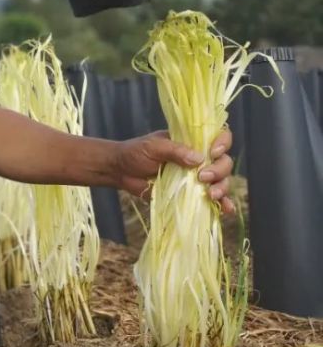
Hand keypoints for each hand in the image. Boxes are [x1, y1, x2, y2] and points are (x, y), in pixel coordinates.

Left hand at [112, 128, 234, 214]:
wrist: (120, 171)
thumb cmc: (135, 153)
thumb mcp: (153, 147)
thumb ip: (174, 150)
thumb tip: (199, 159)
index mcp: (191, 142)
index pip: (217, 137)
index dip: (222, 143)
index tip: (212, 152)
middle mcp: (199, 158)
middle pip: (224, 162)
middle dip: (219, 170)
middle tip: (202, 177)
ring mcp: (197, 177)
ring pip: (222, 180)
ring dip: (222, 188)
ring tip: (210, 195)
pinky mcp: (191, 193)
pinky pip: (212, 198)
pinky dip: (222, 203)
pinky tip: (226, 209)